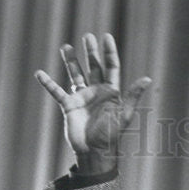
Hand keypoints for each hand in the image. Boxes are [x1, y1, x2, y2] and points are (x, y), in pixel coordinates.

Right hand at [35, 33, 150, 172]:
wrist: (95, 153)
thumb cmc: (112, 136)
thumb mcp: (125, 115)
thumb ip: (133, 95)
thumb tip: (148, 78)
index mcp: (111, 93)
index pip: (111, 67)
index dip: (109, 52)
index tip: (107, 36)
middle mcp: (96, 93)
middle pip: (94, 67)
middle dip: (91, 52)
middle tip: (88, 37)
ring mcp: (82, 98)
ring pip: (76, 75)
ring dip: (71, 62)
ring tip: (66, 47)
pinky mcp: (69, 106)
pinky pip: (56, 92)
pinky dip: (48, 83)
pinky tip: (40, 73)